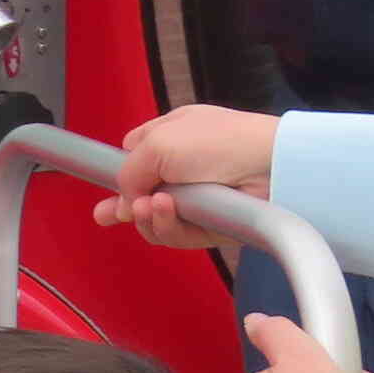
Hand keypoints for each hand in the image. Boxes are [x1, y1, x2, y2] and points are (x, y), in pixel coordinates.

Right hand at [93, 106, 281, 249]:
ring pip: (155, 220)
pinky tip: (167, 212)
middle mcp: (182, 169)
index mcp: (171, 137)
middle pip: (141, 195)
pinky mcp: (209, 226)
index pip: (135, 158)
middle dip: (123, 207)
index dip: (119, 174)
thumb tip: (124, 199)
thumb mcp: (156, 143)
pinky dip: (167, 226)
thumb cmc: (220, 142)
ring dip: (147, 216)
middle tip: (106, 216)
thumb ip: (127, 170)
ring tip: (149, 207)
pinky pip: (176, 235)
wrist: (270, 167)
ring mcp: (196, 199)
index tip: (103, 189)